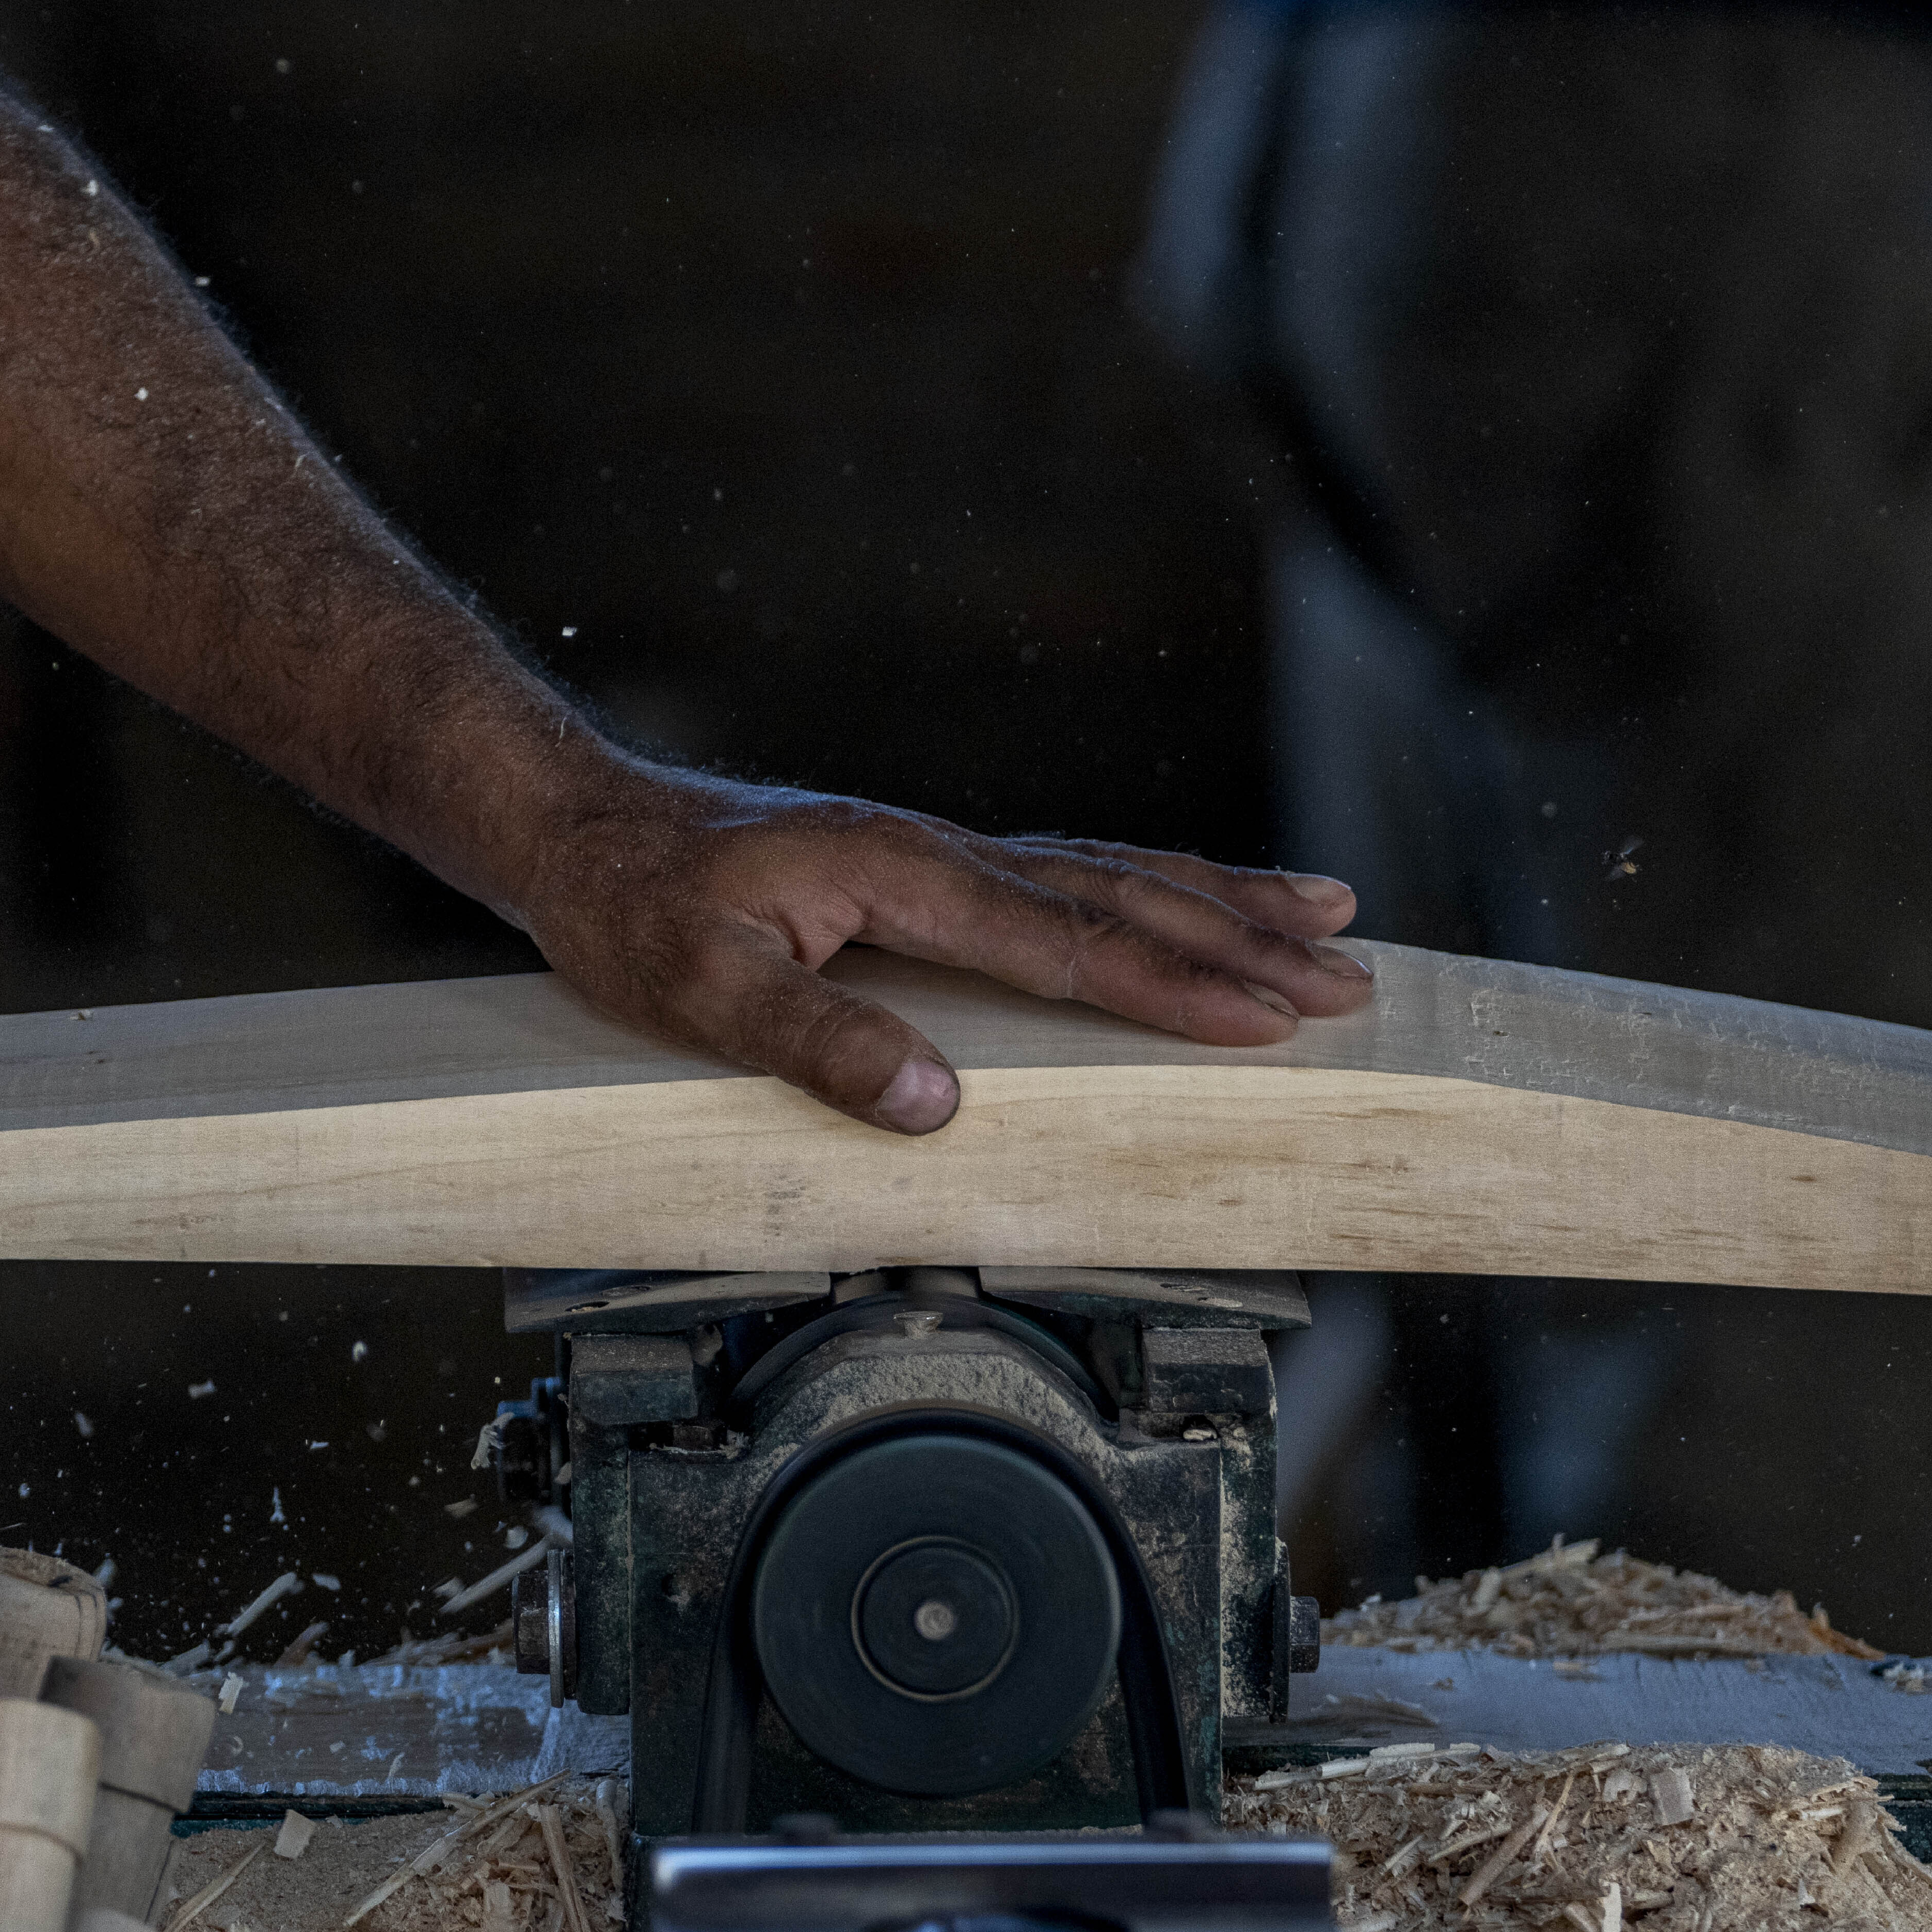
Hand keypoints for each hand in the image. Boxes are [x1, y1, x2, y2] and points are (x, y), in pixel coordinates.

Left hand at [504, 763, 1373, 1132]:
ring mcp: (940, 854)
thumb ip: (819, 1041)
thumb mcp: (698, 990)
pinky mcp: (928, 867)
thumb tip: (939, 1103)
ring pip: (1110, 874)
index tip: (1268, 1019)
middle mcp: (939, 852)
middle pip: (1120, 898)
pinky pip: (1069, 877)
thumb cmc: (631, 912)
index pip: (1067, 946)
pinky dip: (1149, 890)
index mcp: (901, 876)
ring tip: (1328, 918)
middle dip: (1242, 943)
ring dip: (1221, 901)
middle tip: (1351, 980)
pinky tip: (1191, 903)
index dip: (1173, 987)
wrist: (580, 828)